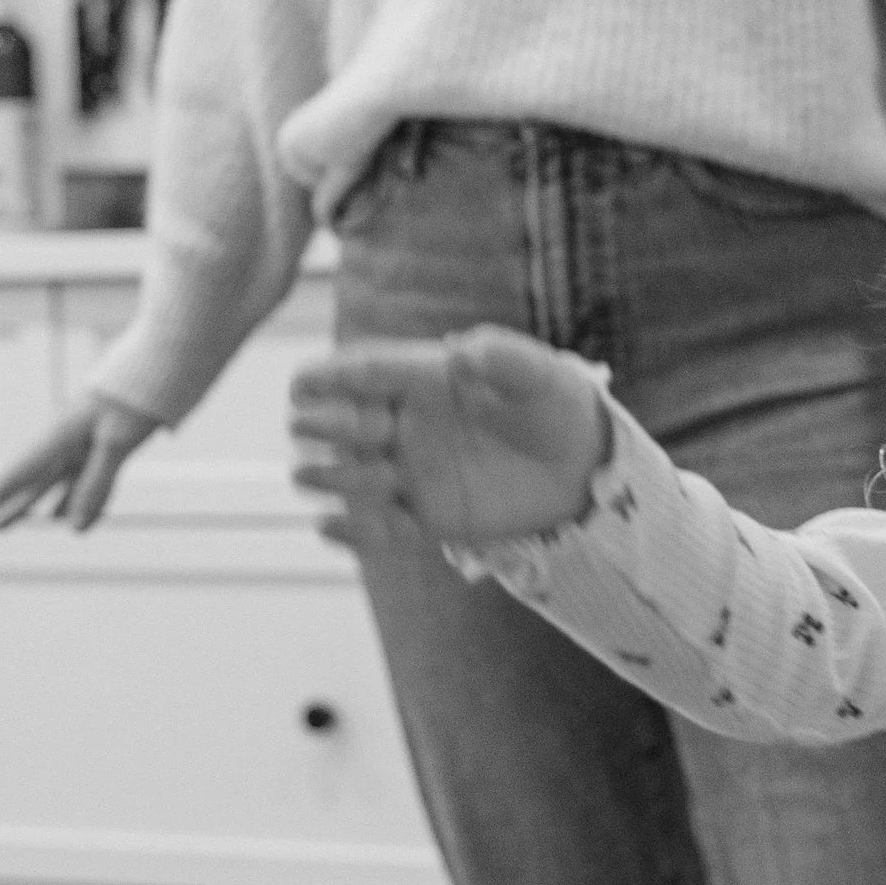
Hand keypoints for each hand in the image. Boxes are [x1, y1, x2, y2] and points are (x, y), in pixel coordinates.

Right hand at [0, 393, 157, 532]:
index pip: (12, 479)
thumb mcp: (118, 440)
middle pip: (23, 483)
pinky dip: (72, 501)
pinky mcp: (106, 441)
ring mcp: (84, 441)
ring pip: (48, 484)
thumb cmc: (139, 395)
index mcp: (59, 436)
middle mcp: (65, 440)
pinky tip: (65, 518)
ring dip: (26, 507)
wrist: (167, 358)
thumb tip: (74, 528)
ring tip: (0, 526)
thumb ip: (96, 483)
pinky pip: (82, 480)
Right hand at [290, 328, 610, 548]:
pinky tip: (329, 529)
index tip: (301, 383)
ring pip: (357, 476)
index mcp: (425, 380)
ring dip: (332, 477)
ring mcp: (413, 472)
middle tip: (307, 427)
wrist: (584, 466)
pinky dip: (355, 533)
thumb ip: (503, 359)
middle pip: (352, 424)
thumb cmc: (556, 404)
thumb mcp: (538, 375)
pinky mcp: (428, 517)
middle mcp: (408, 424)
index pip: (369, 374)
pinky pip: (383, 529)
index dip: (333, 376)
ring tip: (309, 476)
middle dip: (325, 425)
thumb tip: (464, 351)